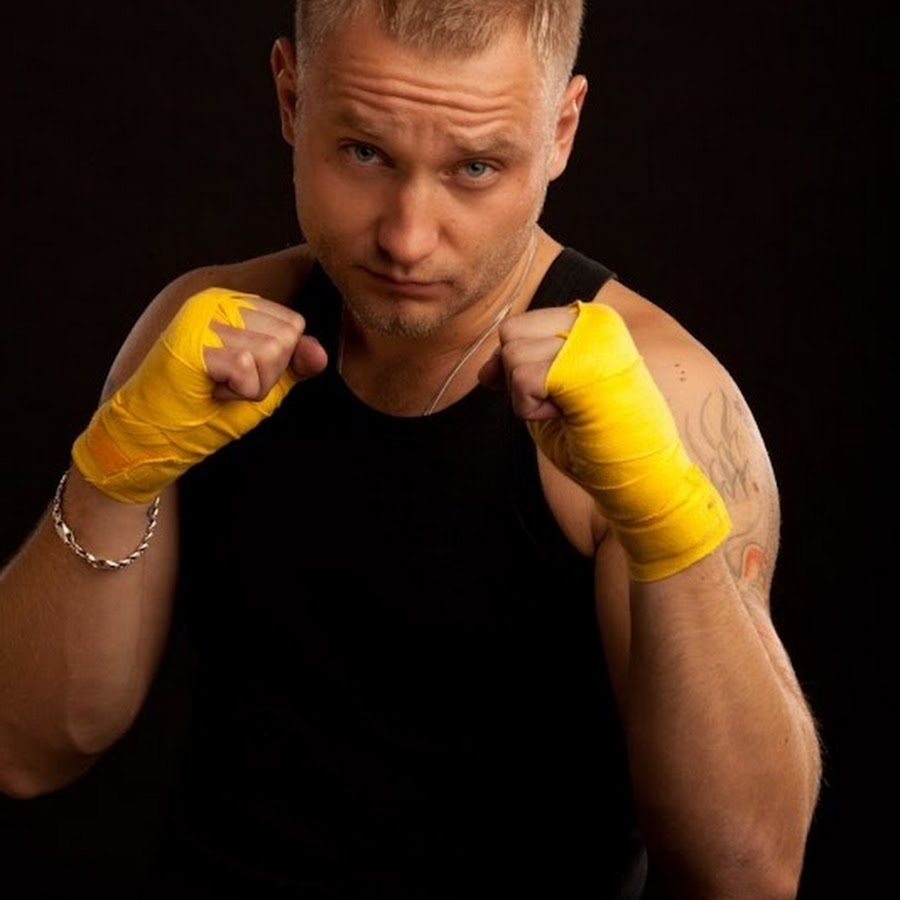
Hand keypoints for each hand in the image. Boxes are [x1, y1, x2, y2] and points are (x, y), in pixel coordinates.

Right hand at [72, 287, 326, 502]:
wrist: (149, 440)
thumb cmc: (202, 413)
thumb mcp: (262, 387)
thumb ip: (293, 366)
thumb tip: (319, 351)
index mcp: (233, 303)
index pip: (294, 325)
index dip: (277, 364)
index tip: (239, 375)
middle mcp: (216, 300)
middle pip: (288, 336)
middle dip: (267, 375)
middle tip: (226, 384)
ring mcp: (201, 316)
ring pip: (272, 351)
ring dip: (251, 386)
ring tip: (215, 387)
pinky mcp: (191, 339)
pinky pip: (248, 368)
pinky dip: (236, 393)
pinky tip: (208, 392)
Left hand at [483, 301, 730, 580]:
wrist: (639, 474)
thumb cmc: (600, 441)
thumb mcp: (551, 396)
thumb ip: (519, 372)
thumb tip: (484, 373)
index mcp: (593, 322)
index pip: (518, 327)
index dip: (515, 366)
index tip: (548, 396)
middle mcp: (595, 321)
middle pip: (509, 335)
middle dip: (520, 379)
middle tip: (564, 403)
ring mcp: (590, 339)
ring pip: (511, 357)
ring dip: (529, 398)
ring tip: (571, 410)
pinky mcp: (581, 365)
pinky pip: (520, 381)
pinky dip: (533, 410)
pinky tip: (568, 417)